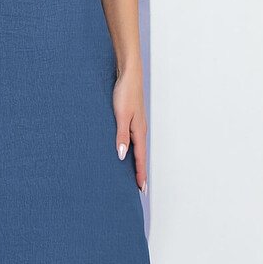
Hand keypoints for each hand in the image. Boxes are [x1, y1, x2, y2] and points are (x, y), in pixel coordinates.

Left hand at [112, 68, 147, 191]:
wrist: (128, 73)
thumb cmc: (125, 92)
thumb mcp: (121, 115)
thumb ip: (121, 135)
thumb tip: (121, 155)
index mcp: (139, 131)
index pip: (140, 158)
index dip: (140, 174)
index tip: (141, 190)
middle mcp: (140, 130)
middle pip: (140, 156)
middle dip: (139, 172)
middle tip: (140, 188)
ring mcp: (136, 124)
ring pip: (136, 148)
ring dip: (135, 162)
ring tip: (133, 175)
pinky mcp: (131, 118)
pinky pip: (132, 140)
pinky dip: (131, 150)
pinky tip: (126, 151)